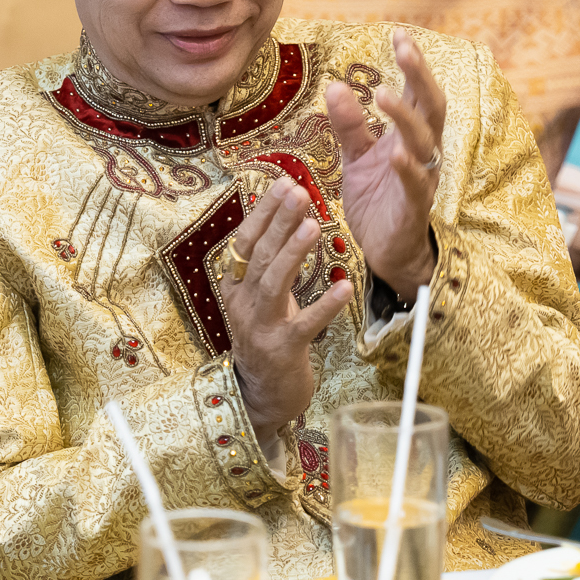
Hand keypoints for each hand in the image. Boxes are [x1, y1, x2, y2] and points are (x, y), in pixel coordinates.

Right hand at [221, 180, 353, 426]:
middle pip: (259, 255)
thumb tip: (287, 218)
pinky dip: (325, 305)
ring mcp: (260, 327)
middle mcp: (242, 303)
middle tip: (299, 192)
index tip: (283, 183)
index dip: (264, 212)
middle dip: (279, 221)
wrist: (260, 396)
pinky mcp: (283, 350)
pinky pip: (305, 324)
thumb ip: (270, 264)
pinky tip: (344, 287)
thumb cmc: (268, 338)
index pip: (246, 240)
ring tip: (313, 226)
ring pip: (274, 283)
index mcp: (235, 286)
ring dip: (293, 253)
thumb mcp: (262, 298)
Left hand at [325, 29, 442, 296]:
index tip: (400, 33)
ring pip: (424, 142)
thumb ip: (349, 124)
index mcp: (410, 137)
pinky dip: (408, 169)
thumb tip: (334, 85)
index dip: (413, 64)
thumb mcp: (356, 157)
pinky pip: (416, 186)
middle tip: (405, 47)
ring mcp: (422, 180)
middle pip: (431, 107)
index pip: (418, 93)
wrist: (385, 252)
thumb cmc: (377, 200)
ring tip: (384, 95)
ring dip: (406, 118)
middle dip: (420, 76)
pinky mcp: (413, 209)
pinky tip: (396, 154)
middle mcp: (423, 153)